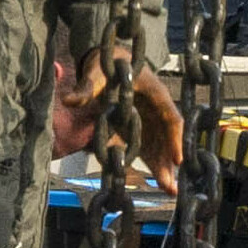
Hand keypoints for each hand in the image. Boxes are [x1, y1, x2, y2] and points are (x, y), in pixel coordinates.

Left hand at [51, 55, 186, 182]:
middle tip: (171, 186)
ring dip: (164, 167)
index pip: (171, 118)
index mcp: (156, 92)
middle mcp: (157, 108)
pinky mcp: (140, 127)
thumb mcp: (98, 72)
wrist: (109, 57)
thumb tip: (70, 100)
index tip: (178, 158)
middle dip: (169, 162)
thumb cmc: (108, 62)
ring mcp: (150, 119)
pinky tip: (159, 181)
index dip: (175, 139)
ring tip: (169, 190)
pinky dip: (153, 163)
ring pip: (160, 146)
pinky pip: (149, 147)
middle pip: (168, 138)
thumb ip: (86, 87)